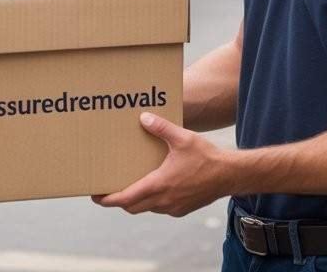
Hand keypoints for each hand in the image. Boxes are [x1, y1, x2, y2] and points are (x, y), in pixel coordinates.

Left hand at [93, 112, 231, 216]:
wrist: (231, 175)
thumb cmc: (207, 157)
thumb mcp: (182, 138)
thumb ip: (161, 127)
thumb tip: (143, 117)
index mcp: (159, 185)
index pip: (125, 199)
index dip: (108, 200)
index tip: (95, 197)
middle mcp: (164, 201)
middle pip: (132, 207)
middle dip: (118, 200)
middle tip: (106, 191)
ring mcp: (173, 208)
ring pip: (146, 208)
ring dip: (135, 201)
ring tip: (128, 186)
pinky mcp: (182, 209)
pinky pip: (160, 208)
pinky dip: (151, 201)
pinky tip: (154, 186)